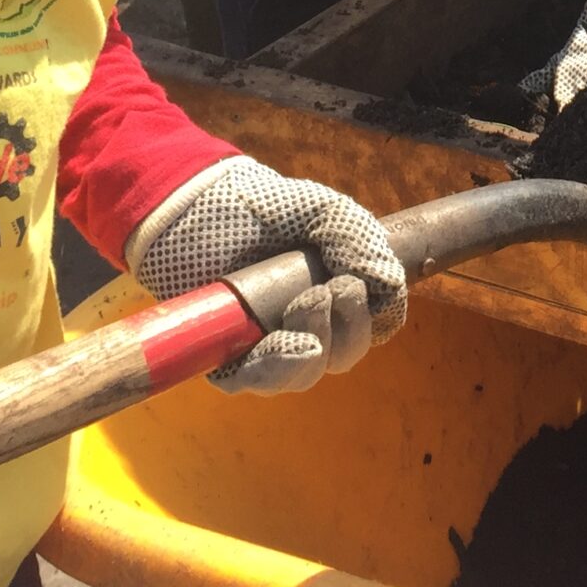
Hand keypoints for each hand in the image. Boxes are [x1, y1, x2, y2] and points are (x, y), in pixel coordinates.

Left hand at [128, 156, 406, 395]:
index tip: (351, 283)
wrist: (198, 204)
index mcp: (335, 294)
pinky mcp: (227, 356)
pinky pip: (256, 382)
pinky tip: (279, 342)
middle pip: (343, 358)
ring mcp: (266, 344)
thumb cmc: (264, 207)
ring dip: (313, 349)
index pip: (372, 329)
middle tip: (324, 290)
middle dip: (345, 331)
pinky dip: (274, 368)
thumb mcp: (327, 212)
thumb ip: (363, 242)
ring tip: (303, 305)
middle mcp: (305, 326)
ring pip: (304, 374)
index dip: (371, 318)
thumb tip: (389, 287)